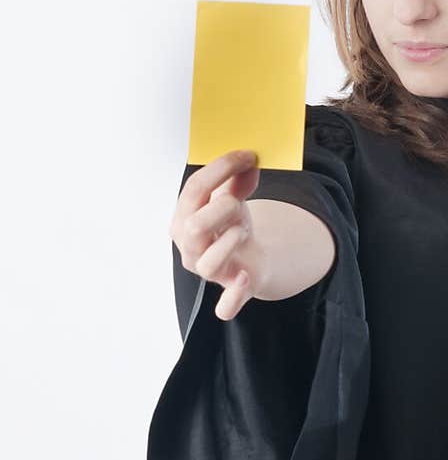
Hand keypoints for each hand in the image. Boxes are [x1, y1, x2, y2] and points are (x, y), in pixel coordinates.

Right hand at [170, 149, 261, 320]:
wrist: (248, 259)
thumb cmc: (232, 226)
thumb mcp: (235, 199)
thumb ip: (239, 179)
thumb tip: (250, 160)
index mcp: (185, 216)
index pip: (195, 189)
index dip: (221, 169)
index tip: (246, 155)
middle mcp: (189, 245)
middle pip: (194, 226)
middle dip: (219, 208)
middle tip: (237, 201)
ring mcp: (206, 270)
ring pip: (207, 261)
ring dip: (229, 241)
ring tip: (242, 231)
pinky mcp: (228, 291)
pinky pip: (225, 304)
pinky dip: (234, 296)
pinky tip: (244, 277)